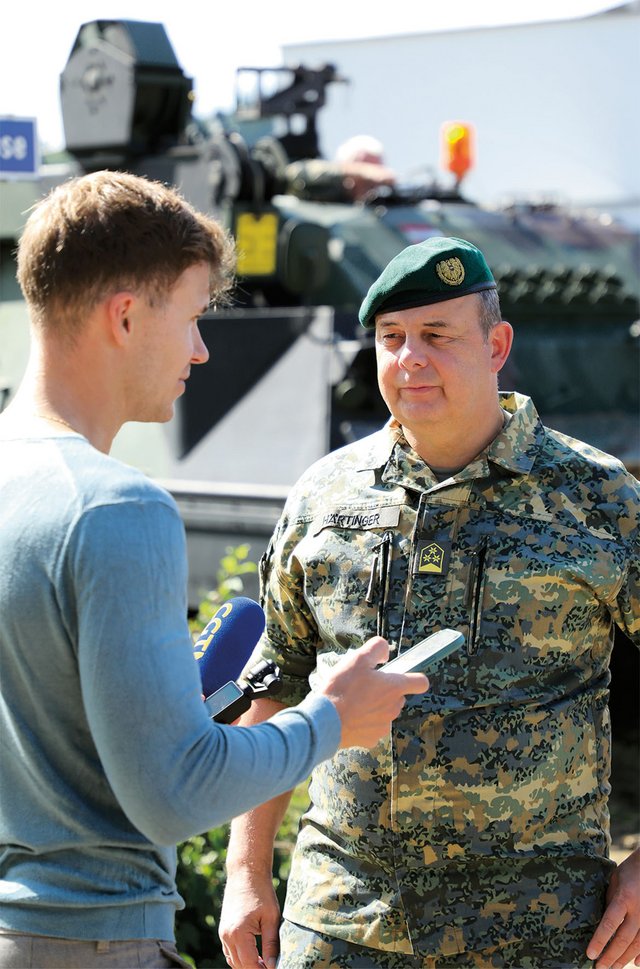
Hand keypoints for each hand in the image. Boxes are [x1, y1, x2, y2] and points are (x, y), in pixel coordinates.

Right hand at [219, 868, 280, 968]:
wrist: (246, 872)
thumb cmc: (261, 892)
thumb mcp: (271, 918)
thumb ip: (271, 945)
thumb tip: (274, 967)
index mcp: (238, 933)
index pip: (250, 965)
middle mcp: (227, 936)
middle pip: (240, 966)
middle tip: (272, 966)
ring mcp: (223, 934)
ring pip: (233, 961)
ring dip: (247, 965)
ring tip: (265, 962)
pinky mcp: (223, 930)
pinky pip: (230, 952)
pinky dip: (240, 957)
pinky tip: (255, 955)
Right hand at [319, 636, 427, 748]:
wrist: (326, 720)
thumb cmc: (343, 687)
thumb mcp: (358, 658)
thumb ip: (377, 648)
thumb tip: (385, 653)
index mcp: (394, 688)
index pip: (420, 683)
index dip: (414, 678)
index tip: (402, 677)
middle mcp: (394, 708)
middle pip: (398, 697)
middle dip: (385, 691)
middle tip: (364, 686)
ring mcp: (384, 726)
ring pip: (384, 712)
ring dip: (374, 707)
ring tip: (353, 702)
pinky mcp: (371, 739)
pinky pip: (372, 728)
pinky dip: (364, 723)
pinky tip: (350, 717)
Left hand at [587, 848, 639, 967]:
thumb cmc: (630, 870)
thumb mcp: (614, 881)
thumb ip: (610, 901)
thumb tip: (602, 921)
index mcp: (624, 898)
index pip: (609, 923)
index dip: (600, 940)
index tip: (590, 954)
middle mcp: (639, 911)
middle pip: (624, 939)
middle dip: (611, 956)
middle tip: (599, 968)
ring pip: (637, 944)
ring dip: (624, 958)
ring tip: (612, 968)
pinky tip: (635, 963)